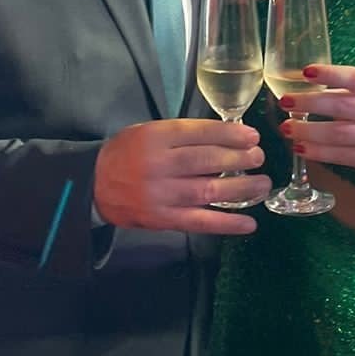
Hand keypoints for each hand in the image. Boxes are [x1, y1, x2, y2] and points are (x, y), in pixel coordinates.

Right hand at [94, 120, 269, 234]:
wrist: (93, 185)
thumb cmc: (126, 153)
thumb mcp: (148, 131)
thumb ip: (182, 135)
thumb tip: (227, 138)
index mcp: (154, 137)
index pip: (199, 133)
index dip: (230, 135)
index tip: (251, 136)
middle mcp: (158, 165)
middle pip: (207, 160)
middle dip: (239, 158)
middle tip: (258, 157)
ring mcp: (161, 195)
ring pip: (208, 190)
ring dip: (241, 188)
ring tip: (262, 184)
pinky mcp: (163, 220)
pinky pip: (200, 222)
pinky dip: (227, 224)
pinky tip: (249, 223)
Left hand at [277, 64, 354, 172]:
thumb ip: (339, 88)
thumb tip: (295, 83)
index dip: (331, 74)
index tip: (306, 72)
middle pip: (342, 106)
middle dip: (310, 103)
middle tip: (285, 102)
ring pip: (339, 134)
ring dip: (308, 131)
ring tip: (286, 128)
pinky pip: (340, 155)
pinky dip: (317, 152)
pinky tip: (299, 147)